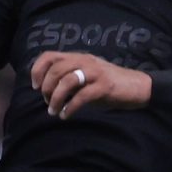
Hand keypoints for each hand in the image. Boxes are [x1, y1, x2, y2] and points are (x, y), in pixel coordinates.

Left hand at [30, 52, 152, 120]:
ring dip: (56, 99)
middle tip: (47, 103)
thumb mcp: (87, 77)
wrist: (137, 87)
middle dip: (46, 88)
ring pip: (67, 81)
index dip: (37, 70)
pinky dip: (70, 108)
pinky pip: (82, 96)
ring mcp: (96, 72)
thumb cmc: (109, 84)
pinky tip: (66, 115)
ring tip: (54, 111)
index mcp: (79, 57)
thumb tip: (47, 91)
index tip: (34, 86)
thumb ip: (70, 79)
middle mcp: (85, 61)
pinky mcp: (104, 86)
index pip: (50, 55)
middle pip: (56, 69)